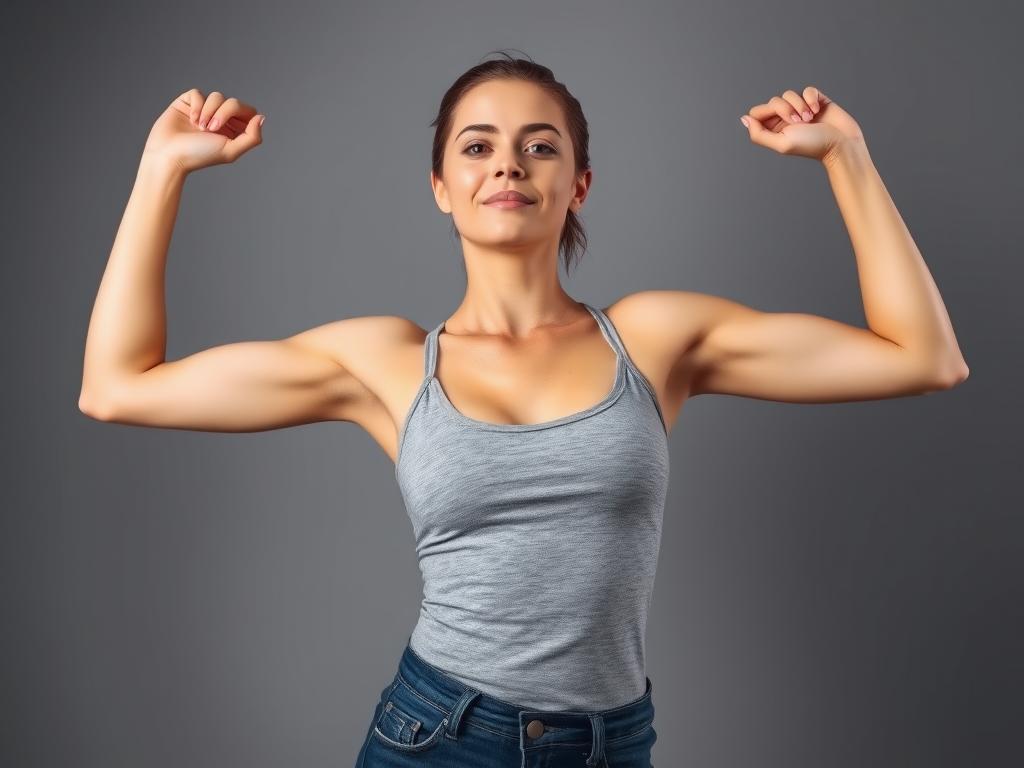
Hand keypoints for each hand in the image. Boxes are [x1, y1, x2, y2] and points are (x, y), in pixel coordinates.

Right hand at [142, 88, 264, 173]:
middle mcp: (220, 119)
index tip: (230, 127)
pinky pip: (198, 93)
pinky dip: (197, 106)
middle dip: (224, 113)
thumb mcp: (231, 150)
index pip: (248, 111)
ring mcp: (204, 111)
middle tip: (211, 129)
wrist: (169, 154)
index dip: (242, 113)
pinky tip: (191, 119)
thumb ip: (252, 137)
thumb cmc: (199, 156)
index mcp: (233, 131)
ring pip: (216, 96)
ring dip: (209, 111)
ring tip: (200, 127)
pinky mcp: (188, 103)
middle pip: (233, 102)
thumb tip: (261, 117)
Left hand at [739, 86, 864, 162]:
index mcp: (773, 129)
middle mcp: (785, 118)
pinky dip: (811, 98)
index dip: (768, 112)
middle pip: (773, 101)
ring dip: (800, 105)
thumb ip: (759, 134)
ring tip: (811, 119)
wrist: (840, 142)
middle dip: (786, 108)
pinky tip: (818, 110)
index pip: (757, 112)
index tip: (783, 122)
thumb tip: (744, 119)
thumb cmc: (812, 146)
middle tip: (800, 122)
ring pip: (790, 94)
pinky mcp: (816, 101)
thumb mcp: (781, 143)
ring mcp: (800, 109)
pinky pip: (807, 89)